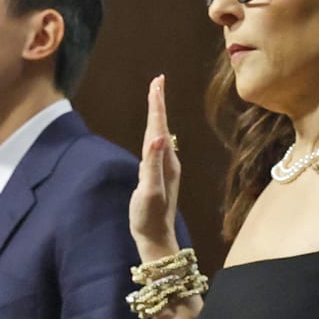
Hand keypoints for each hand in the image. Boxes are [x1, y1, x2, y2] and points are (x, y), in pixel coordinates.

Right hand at [130, 76, 182, 258]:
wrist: (155, 238)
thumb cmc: (149, 217)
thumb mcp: (150, 190)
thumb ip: (152, 164)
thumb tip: (157, 137)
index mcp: (165, 161)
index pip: (159, 126)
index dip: (157, 104)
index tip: (156, 82)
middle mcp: (168, 161)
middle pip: (161, 125)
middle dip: (158, 102)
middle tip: (157, 81)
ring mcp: (165, 168)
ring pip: (160, 133)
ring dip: (157, 114)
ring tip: (155, 97)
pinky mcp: (159, 175)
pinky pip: (156, 145)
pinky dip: (154, 130)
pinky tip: (154, 131)